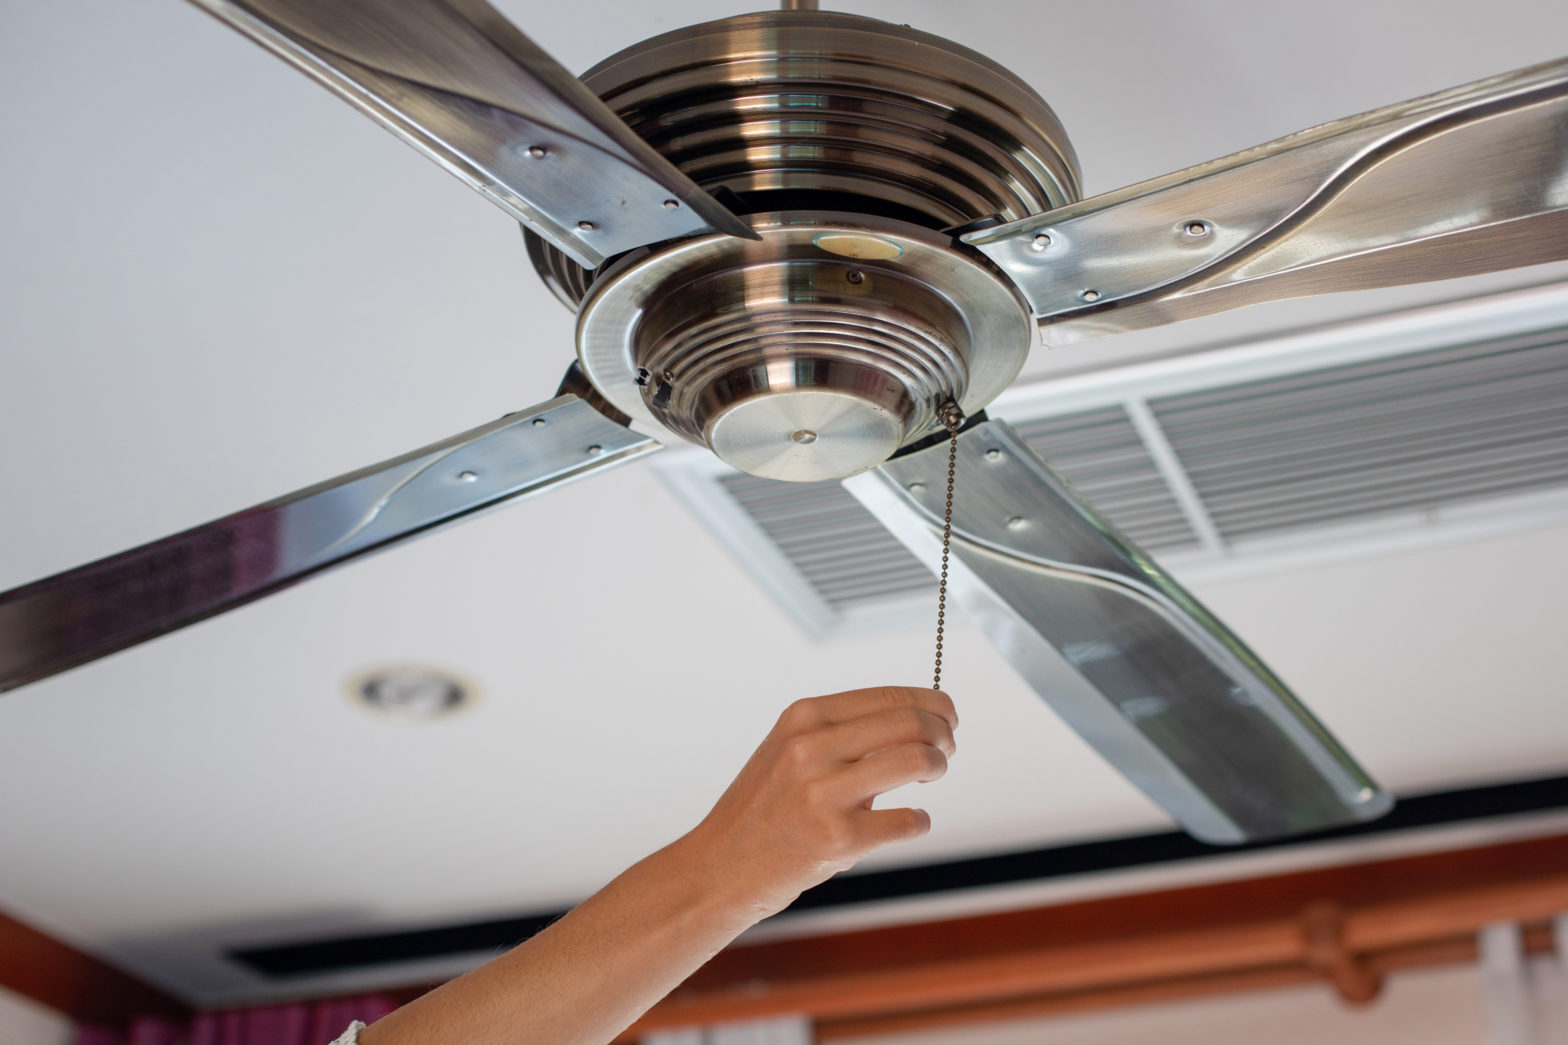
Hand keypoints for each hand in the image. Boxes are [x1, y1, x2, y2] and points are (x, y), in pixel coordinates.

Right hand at [681, 685, 957, 919]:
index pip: (890, 696)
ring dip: (937, 767)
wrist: (719, 867)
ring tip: (930, 777)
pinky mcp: (837, 839)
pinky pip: (909, 821)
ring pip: (917, 760)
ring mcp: (823, 794)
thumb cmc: (763, 808)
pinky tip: (909, 822)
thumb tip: (918, 722)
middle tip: (946, 749)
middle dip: (943, 734)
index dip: (933, 705)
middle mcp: (811, 748)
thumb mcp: (789, 749)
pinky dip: (919, 821)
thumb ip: (842, 732)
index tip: (945, 718)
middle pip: (912, 722)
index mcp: (802, 717)